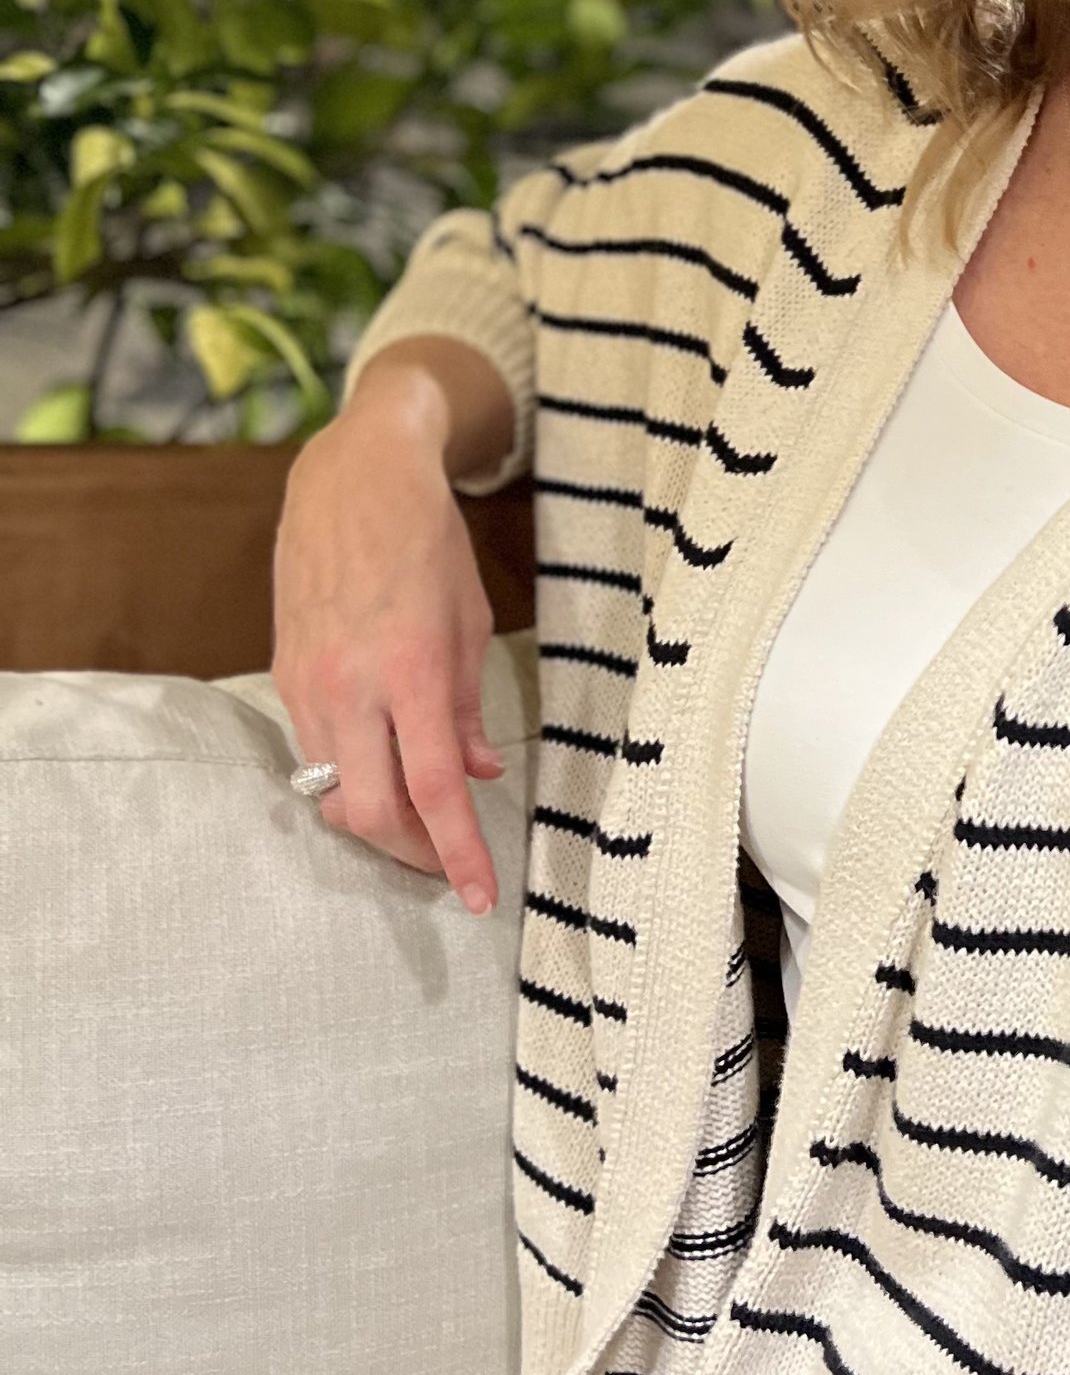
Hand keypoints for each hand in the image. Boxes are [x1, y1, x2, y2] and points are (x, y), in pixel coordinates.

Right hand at [271, 340, 514, 912]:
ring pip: (333, 791)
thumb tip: (477, 771)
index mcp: (409, 668)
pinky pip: (316, 752)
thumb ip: (468, 704)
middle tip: (448, 862)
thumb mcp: (469, 619)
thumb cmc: (426, 541)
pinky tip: (382, 767)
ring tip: (421, 821)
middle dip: (410, 853)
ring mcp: (308, 683)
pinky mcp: (284, 675)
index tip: (481, 896)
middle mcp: (350, 685)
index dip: (458, 851)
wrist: (351, 478)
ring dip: (378, 819)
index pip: (435, 787)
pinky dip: (351, 776)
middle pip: (368, 812)